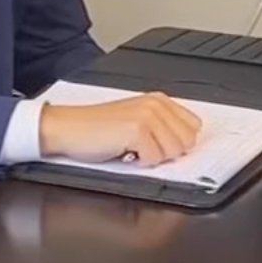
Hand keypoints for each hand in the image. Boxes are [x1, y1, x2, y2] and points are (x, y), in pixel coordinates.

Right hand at [40, 93, 203, 163]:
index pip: (193, 126)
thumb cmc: (96, 128)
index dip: (178, 143)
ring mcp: (147, 116)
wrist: (67, 127)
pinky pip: (154, 159)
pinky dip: (139, 162)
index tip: (160, 146)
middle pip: (186, 142)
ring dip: (152, 157)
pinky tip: (123, 151)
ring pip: (172, 152)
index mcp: (158, 100)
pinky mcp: (137, 131)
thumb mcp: (135, 119)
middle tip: (142, 148)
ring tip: (131, 149)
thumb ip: (161, 126)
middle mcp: (155, 104)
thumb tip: (184, 144)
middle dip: (167, 152)